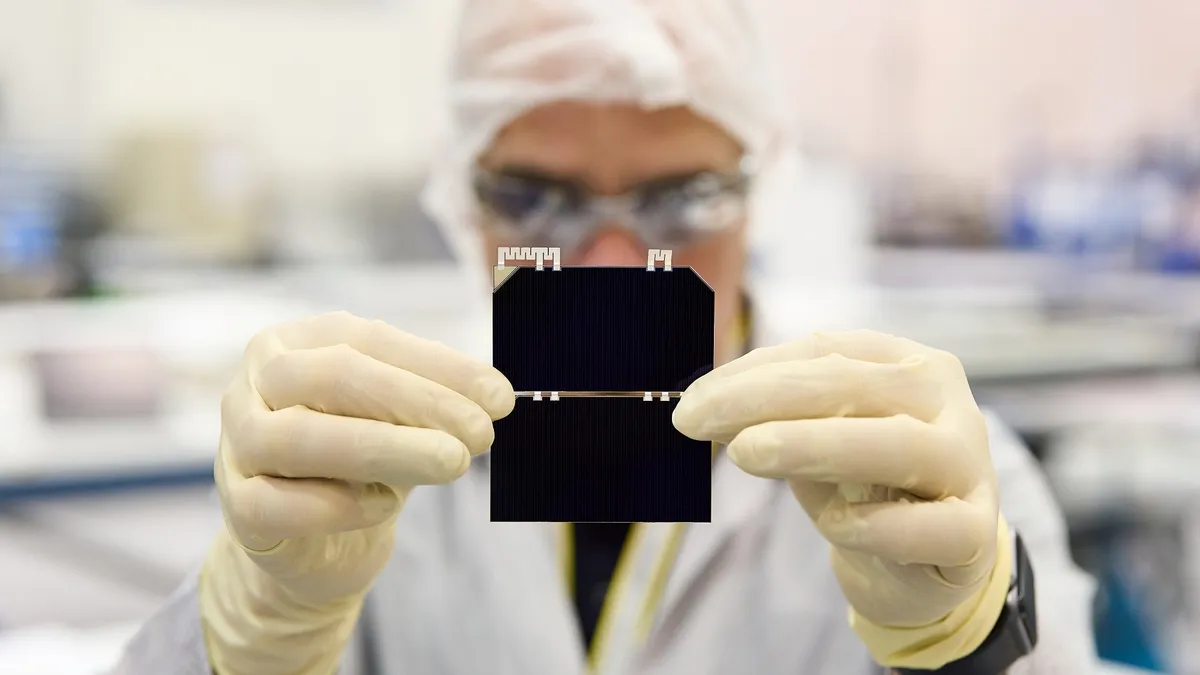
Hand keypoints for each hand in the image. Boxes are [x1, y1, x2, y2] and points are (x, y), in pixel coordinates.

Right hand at [216, 311, 513, 603]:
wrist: (315, 543)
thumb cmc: (362, 463)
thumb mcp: (400, 419)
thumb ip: (434, 399)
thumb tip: (493, 396)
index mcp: (297, 341)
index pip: (369, 340)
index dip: (439, 366)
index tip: (500, 398)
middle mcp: (256, 382)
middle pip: (334, 376)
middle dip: (418, 401)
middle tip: (481, 433)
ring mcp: (236, 443)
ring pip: (300, 437)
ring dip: (388, 448)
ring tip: (452, 463)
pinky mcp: (236, 508)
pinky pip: (278, 503)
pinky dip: (339, 505)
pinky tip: (386, 506)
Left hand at [673, 330, 998, 627]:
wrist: (923, 572)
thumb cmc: (865, 491)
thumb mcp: (814, 442)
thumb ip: (775, 418)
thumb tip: (700, 407)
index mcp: (906, 363)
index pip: (824, 352)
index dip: (752, 371)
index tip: (690, 402)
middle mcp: (946, 402)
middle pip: (853, 386)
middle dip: (764, 399)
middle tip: (697, 420)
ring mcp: (969, 465)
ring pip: (896, 444)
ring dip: (814, 443)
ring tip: (746, 452)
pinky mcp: (976, 534)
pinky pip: (930, 526)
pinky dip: (878, 524)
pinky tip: (835, 524)